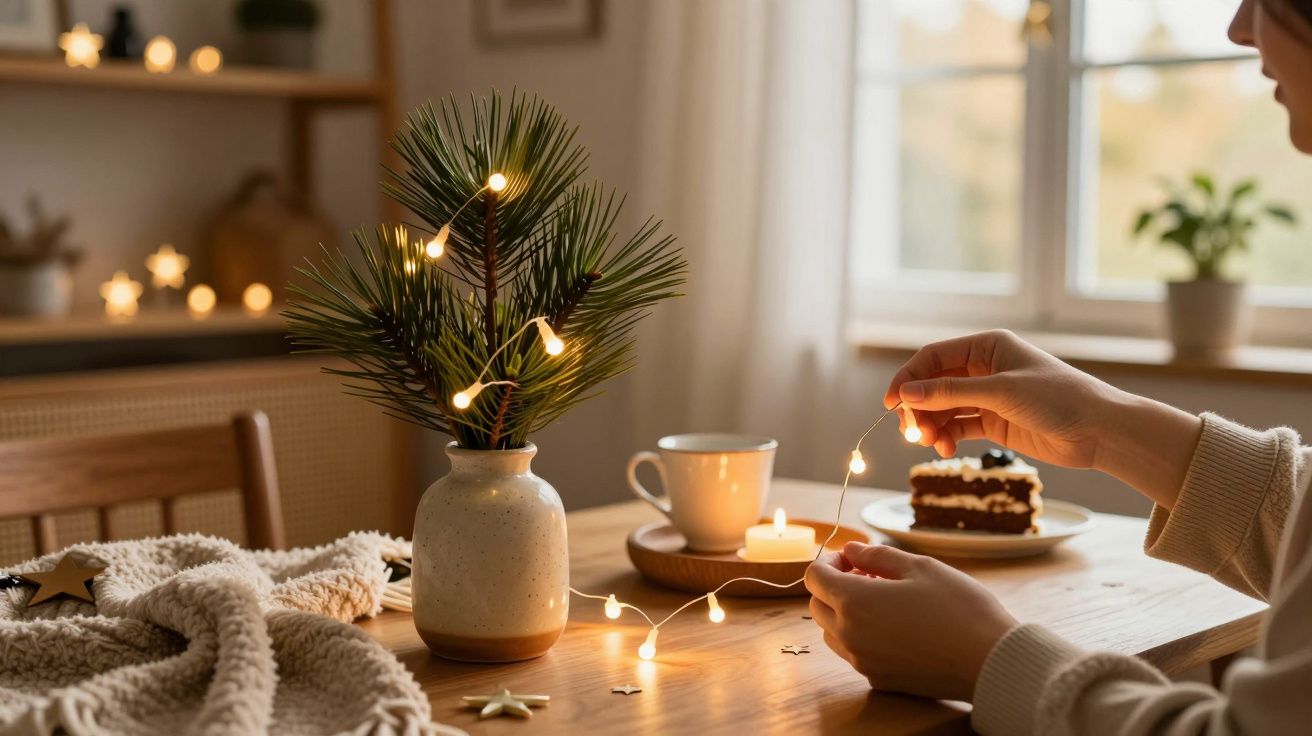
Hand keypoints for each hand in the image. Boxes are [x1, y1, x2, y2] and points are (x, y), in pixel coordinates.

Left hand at [804, 542, 1015, 701]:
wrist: (989, 660)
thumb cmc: (958, 607)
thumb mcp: (918, 566)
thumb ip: (876, 555)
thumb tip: (851, 550)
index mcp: (854, 602)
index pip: (814, 577)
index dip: (830, 562)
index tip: (855, 559)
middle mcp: (849, 635)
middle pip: (817, 606)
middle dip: (834, 586)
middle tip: (869, 576)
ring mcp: (862, 662)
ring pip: (832, 632)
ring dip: (844, 613)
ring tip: (883, 600)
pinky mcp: (878, 680)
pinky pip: (854, 654)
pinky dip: (861, 636)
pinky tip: (894, 627)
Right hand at [884, 330, 1201, 507]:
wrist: (1100, 431)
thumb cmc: (1059, 399)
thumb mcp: (1001, 392)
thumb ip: (951, 393)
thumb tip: (906, 393)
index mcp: (987, 346)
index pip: (933, 357)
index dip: (908, 377)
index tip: (891, 404)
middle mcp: (984, 368)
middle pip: (933, 383)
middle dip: (919, 406)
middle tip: (913, 432)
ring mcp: (988, 396)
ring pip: (943, 407)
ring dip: (931, 425)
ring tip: (932, 443)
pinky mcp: (994, 421)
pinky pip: (958, 426)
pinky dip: (946, 436)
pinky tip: (945, 448)